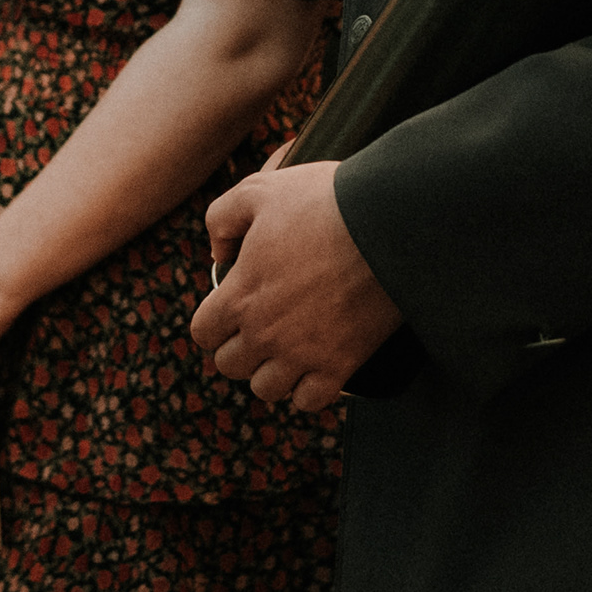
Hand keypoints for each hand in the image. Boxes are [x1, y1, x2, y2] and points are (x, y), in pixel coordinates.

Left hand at [189, 159, 400, 411]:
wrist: (388, 223)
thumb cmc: (324, 202)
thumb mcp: (259, 190)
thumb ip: (222, 219)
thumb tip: (218, 253)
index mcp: (239, 295)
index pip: (203, 333)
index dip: (214, 320)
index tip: (233, 308)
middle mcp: (264, 333)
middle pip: (230, 365)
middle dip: (240, 346)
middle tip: (263, 325)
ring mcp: (302, 353)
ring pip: (266, 389)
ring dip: (272, 371)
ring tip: (288, 348)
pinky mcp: (341, 365)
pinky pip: (309, 401)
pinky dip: (309, 389)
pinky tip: (317, 365)